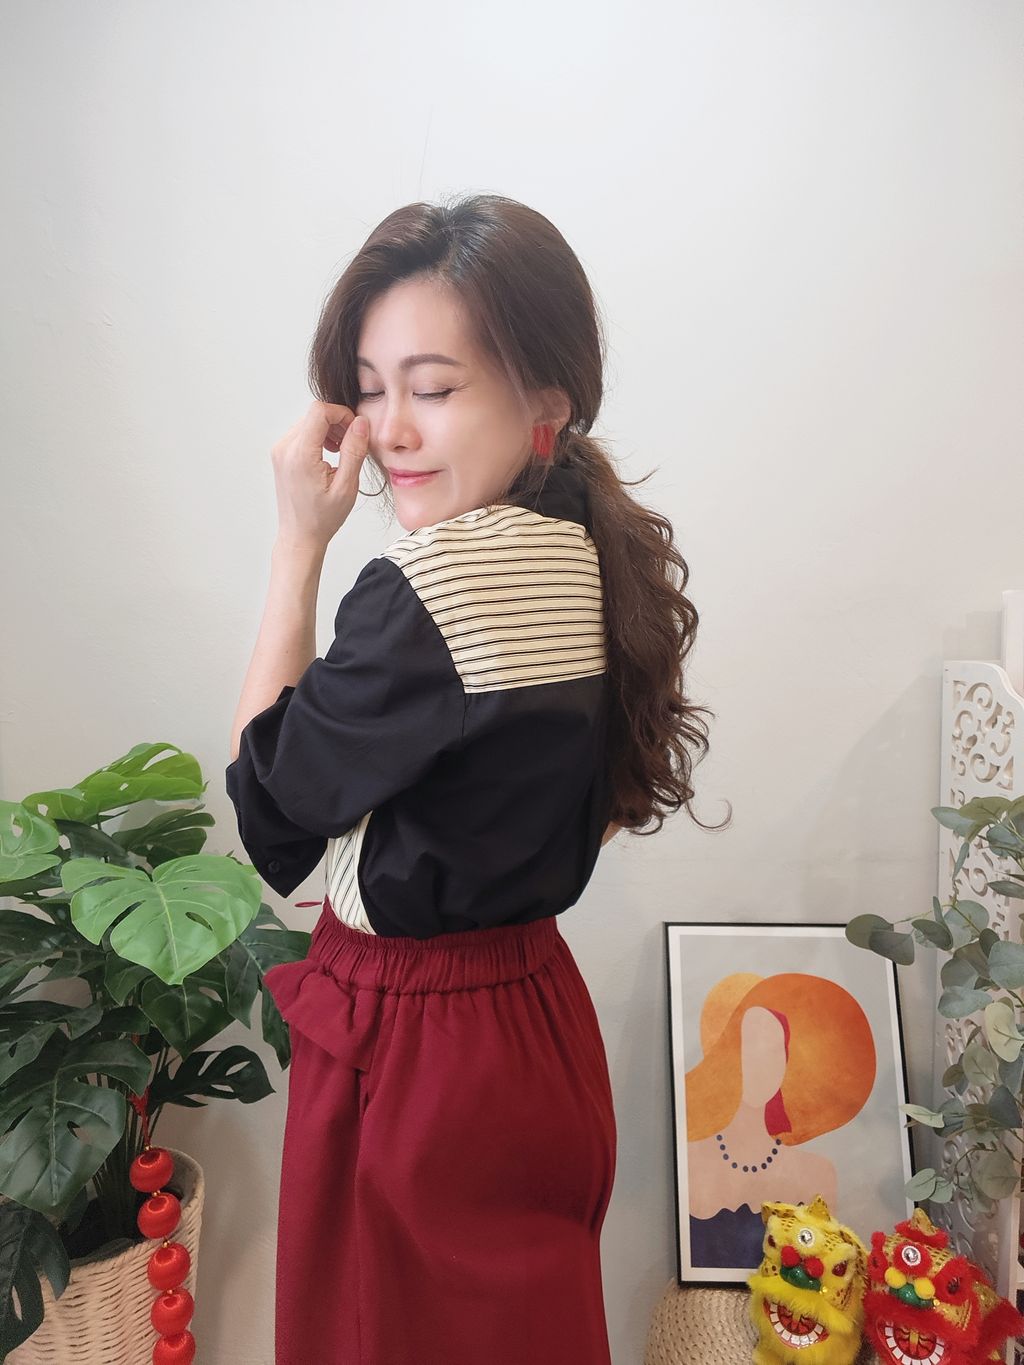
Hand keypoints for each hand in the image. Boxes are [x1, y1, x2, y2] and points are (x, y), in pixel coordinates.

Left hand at [271, 400, 369, 550]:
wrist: (300, 536)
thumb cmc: (321, 518)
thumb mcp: (346, 486)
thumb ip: (353, 451)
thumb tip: (360, 423)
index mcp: (300, 455)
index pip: (319, 411)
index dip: (341, 414)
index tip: (355, 429)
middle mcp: (285, 448)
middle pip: (314, 415)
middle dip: (337, 423)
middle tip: (352, 443)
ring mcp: (280, 451)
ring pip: (309, 422)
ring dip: (329, 430)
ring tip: (341, 451)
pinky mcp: (281, 454)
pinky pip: (302, 433)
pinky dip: (319, 438)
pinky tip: (329, 455)